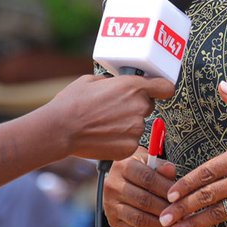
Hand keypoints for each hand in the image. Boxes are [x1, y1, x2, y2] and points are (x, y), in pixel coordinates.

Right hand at [45, 74, 174, 160]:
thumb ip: (113, 83)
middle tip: (114, 109)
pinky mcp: (130, 147)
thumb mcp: (93, 80)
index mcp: (133, 87)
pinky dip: (121, 139)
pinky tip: (104, 135)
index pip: (165, 87)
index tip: (158, 90)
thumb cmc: (73, 102)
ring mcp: (136, 129)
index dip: (161, 88)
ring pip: (137, 125)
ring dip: (126, 124)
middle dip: (134, 106)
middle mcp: (139, 107)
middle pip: (147, 106)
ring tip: (104, 124)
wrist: (62, 128)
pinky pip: (131, 140)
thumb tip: (117, 86)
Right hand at [103, 145, 178, 226]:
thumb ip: (162, 166)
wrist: (122, 179)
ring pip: (139, 219)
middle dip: (166, 210)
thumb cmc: (141, 169)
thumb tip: (171, 170)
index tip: (183, 197)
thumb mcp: (150, 162)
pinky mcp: (113, 220)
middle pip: (144, 201)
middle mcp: (113, 185)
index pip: (147, 179)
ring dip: (161, 226)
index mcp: (123, 166)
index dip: (166, 189)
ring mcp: (110, 204)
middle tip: (184, 215)